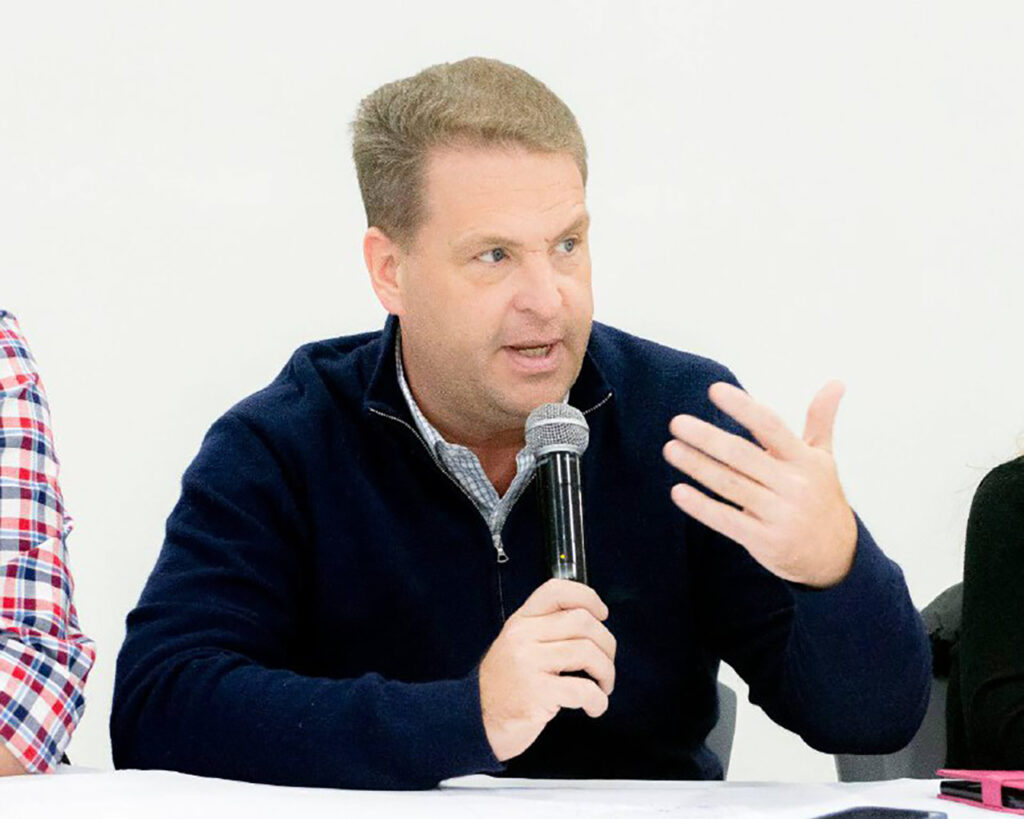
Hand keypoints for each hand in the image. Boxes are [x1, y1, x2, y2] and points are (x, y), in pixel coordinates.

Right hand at [478, 578, 615, 761]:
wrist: (476, 720)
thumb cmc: (505, 685)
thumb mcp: (517, 646)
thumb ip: (545, 630)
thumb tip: (591, 624)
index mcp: (522, 621)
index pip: (556, 591)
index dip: (587, 597)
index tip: (602, 614)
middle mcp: (524, 637)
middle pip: (582, 621)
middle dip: (606, 644)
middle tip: (605, 664)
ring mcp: (529, 663)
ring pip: (587, 652)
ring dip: (606, 672)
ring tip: (602, 686)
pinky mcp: (537, 693)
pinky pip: (583, 689)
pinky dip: (598, 700)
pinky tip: (594, 706)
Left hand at [662, 380, 856, 587]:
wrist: (835, 555)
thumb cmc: (820, 497)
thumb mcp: (823, 459)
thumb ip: (820, 420)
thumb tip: (836, 382)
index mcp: (804, 460)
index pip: (771, 426)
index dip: (743, 407)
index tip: (714, 390)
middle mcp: (794, 485)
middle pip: (743, 455)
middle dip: (707, 437)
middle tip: (676, 422)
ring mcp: (780, 514)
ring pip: (730, 485)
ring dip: (697, 466)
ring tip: (670, 449)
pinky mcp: (765, 540)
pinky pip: (727, 520)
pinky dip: (701, 506)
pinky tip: (678, 491)